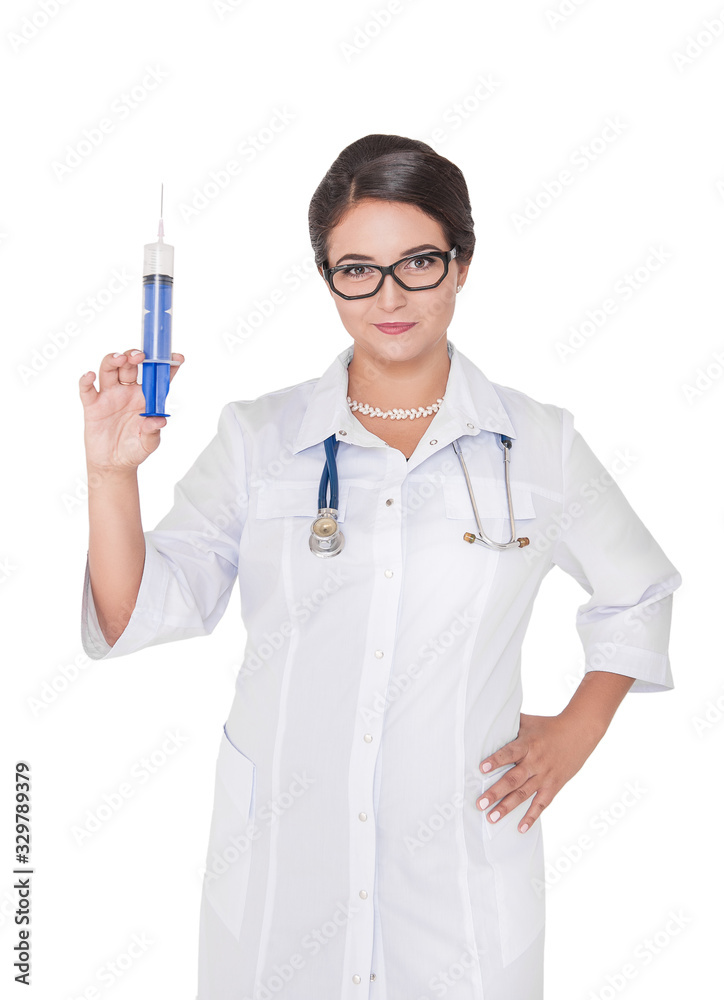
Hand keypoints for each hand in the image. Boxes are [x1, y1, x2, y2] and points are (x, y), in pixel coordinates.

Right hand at [79, 350, 184, 472]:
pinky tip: (90, 376)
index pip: (157, 377)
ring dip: (114, 360)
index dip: (166, 365)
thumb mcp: (148, 444)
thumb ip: (153, 431)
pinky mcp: (93, 405)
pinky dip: (86, 380)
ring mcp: (110, 396)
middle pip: (130, 366)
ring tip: (120, 358)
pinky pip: (87, 389)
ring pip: (109, 370)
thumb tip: (159, 420)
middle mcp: (128, 392)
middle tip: (140, 356)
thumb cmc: (134, 450)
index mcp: (145, 398)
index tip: (177, 356)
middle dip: (135, 356)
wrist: (113, 464)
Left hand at [476, 712, 602, 832]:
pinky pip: (541, 804)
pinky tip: (520, 828)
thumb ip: (509, 724)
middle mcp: (535, 762)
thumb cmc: (549, 726)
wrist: (578, 733)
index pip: (510, 753)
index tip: (481, 768)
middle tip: (480, 804)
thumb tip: (488, 721)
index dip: (496, 760)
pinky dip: (531, 817)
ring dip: (507, 807)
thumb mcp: (528, 722)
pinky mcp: (554, 786)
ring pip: (524, 794)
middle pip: (513, 779)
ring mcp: (545, 776)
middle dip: (495, 792)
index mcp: (528, 744)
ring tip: (492, 818)